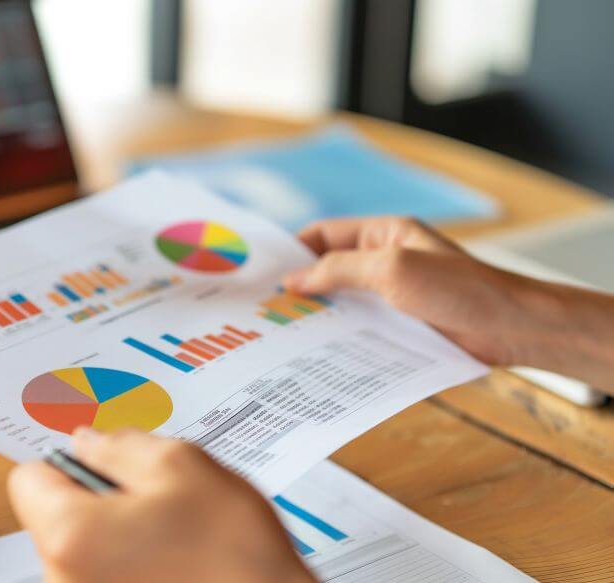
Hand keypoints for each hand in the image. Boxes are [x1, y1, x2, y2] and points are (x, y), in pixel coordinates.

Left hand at [8, 429, 314, 582]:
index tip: (102, 463)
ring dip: (118, 534)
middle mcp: (62, 578)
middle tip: (156, 499)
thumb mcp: (181, 466)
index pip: (27, 478)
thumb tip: (87, 441)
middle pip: (54, 516)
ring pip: (82, 549)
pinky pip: (103, 576)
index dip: (67, 461)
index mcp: (70, 533)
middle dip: (97, 498)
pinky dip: (131, 566)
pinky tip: (176, 564)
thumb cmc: (233, 554)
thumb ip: (120, 446)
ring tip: (175, 536)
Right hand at [283, 216, 613, 392]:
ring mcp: (394, 294)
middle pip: (329, 268)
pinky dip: (340, 336)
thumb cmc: (460, 290)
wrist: (511, 329)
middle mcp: (386, 260)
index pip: (324, 234)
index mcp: (384, 234)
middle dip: (299, 285)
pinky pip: (362, 326)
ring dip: (318, 314)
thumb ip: (340, 270)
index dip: (293, 250)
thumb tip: (294, 279)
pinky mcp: (403, 324)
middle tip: (263, 308)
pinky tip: (319, 352)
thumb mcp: (392, 270)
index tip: (262, 273)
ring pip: (343, 301)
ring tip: (282, 333)